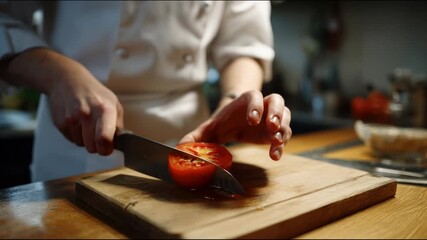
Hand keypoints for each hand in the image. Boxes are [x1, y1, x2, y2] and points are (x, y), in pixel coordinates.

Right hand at [5, 48, 123, 155]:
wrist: (67, 80)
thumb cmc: (94, 93)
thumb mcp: (113, 103)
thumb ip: (118, 124)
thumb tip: (119, 143)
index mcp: (104, 109)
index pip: (104, 138)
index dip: (106, 149)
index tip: (107, 148)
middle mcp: (86, 113)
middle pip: (92, 147)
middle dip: (97, 146)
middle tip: (98, 135)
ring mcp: (71, 118)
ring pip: (81, 144)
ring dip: (85, 139)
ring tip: (86, 124)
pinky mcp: (60, 122)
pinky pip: (71, 139)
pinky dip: (75, 135)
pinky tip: (77, 122)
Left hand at [179, 90, 291, 159]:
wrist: (235, 121)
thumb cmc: (223, 121)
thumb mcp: (210, 127)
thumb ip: (196, 136)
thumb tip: (179, 148)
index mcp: (246, 100)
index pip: (254, 96)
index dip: (255, 106)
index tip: (253, 119)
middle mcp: (263, 106)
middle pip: (277, 101)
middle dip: (276, 113)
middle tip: (271, 126)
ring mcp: (273, 117)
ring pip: (286, 116)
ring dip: (283, 128)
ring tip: (276, 142)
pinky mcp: (277, 131)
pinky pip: (285, 134)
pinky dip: (283, 144)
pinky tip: (275, 155)